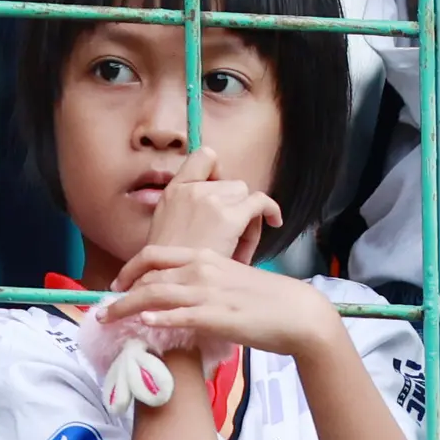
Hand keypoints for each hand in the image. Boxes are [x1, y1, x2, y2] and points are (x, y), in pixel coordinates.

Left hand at [103, 245, 336, 356]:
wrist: (298, 311)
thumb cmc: (268, 298)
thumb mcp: (234, 279)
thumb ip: (208, 281)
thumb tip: (186, 294)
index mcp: (207, 258)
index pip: (156, 256)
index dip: (130, 269)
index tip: (117, 285)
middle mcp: (204, 270)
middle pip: (149, 276)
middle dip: (120, 293)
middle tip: (103, 309)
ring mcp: (210, 293)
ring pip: (158, 294)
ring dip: (128, 307)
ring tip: (109, 319)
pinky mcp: (218, 317)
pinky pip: (181, 315)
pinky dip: (159, 318)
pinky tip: (144, 324)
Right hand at [145, 146, 282, 264]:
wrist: (164, 283)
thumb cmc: (171, 265)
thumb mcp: (168, 227)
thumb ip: (190, 209)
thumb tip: (223, 204)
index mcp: (173, 191)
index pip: (204, 157)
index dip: (220, 172)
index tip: (224, 192)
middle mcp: (191, 189)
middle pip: (232, 183)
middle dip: (235, 205)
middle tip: (229, 233)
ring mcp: (210, 200)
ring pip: (246, 195)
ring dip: (247, 216)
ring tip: (235, 244)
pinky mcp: (228, 216)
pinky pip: (260, 202)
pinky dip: (271, 210)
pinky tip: (275, 221)